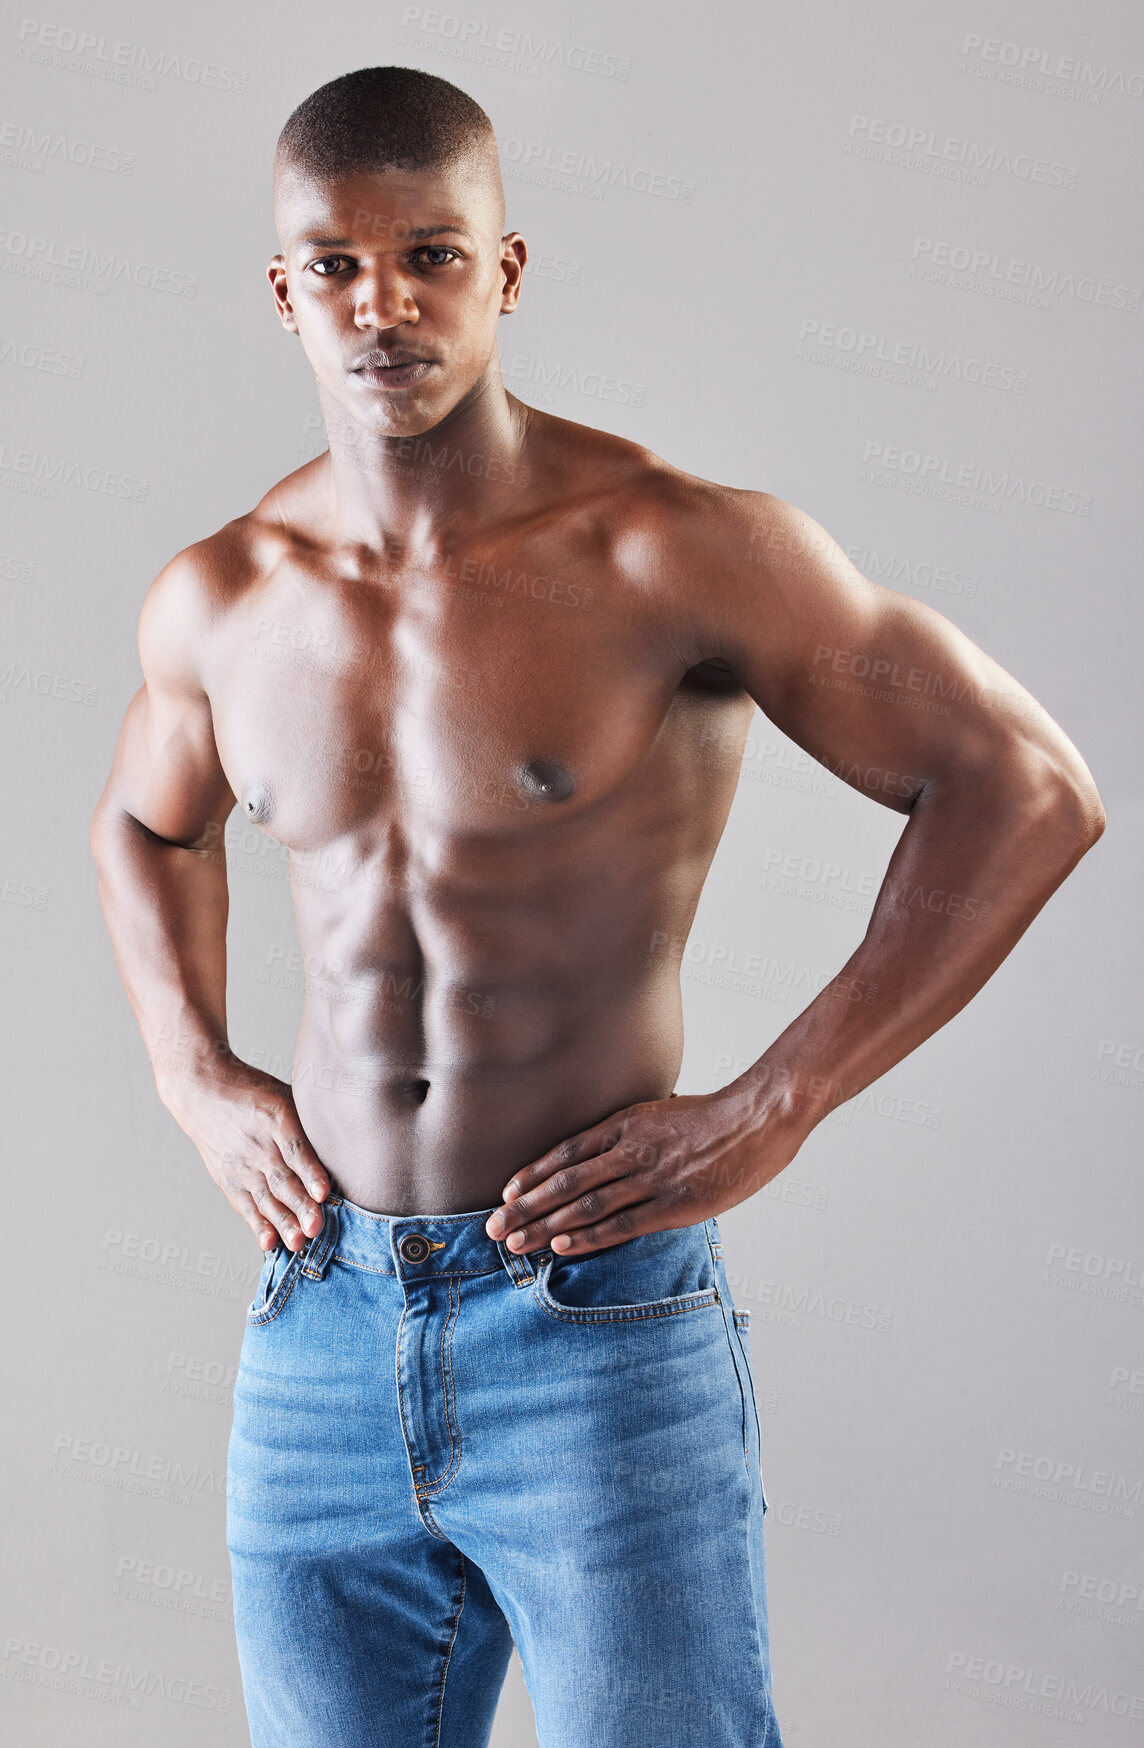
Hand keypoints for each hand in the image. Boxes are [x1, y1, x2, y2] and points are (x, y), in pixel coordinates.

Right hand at [157, 1051, 329, 1251]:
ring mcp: (242, 1164)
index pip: (296, 1149)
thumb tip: (347, 1138)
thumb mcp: (284, 1092)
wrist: (203, 1090)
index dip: (310, 1172)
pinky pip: (245, 1205)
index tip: (324, 1192)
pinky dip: (257, 1225)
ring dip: (283, 1223)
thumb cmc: (254, 1092)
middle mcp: (259, 1144)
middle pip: (282, 1179)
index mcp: (276, 1117)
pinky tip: (269, 1242)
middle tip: (316, 1227)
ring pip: (266, 1198)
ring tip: (298, 1242)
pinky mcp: (229, 1179)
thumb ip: (309, 1118)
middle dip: (300, 1206)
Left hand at [484, 1089, 798, 1255]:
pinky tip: (561, 1247)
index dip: (534, 1174)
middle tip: (494, 1227)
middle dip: (526, 1206)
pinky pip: (622, 1224)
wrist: (759, 1117)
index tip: (507, 1192)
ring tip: (515, 1243)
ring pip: (585, 1205)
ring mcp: (650, 1178)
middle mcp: (629, 1151)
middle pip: (565, 1182)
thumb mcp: (664, 1113)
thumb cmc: (717, 1116)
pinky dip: (588, 1237)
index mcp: (626, 1125)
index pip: (567, 1152)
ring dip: (545, 1226)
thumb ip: (636, 1132)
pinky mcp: (674, 1204)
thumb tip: (613, 1148)